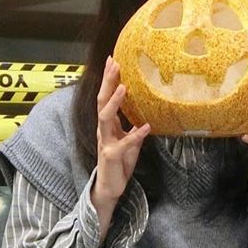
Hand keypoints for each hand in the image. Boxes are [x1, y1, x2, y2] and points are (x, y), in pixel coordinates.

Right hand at [93, 56, 149, 207]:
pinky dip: (135, 135)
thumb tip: (144, 115)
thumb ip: (133, 128)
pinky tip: (146, 127)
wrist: (110, 187)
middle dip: (108, 82)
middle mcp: (103, 130)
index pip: (106, 97)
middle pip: (102, 100)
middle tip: (114, 64)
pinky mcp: (111, 155)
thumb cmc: (119, 163)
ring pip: (105, 117)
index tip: (113, 60)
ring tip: (124, 88)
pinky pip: (123, 143)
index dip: (109, 79)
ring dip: (115, 102)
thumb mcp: (129, 142)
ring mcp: (105, 142)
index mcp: (108, 124)